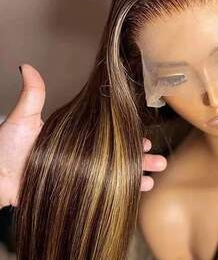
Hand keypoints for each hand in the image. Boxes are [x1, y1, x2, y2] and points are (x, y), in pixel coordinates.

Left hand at [0, 64, 165, 207]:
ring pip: (119, 175)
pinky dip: (127, 190)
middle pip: (121, 158)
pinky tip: (142, 188)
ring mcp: (86, 176)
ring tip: (156, 173)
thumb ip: (33, 96)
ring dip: (140, 174)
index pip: (111, 138)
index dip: (130, 139)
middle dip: (143, 159)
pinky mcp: (82, 192)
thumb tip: (27, 67)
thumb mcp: (24, 120)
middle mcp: (86, 158)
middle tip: (160, 160)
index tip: (146, 140)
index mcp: (80, 140)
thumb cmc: (7, 149)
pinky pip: (110, 190)